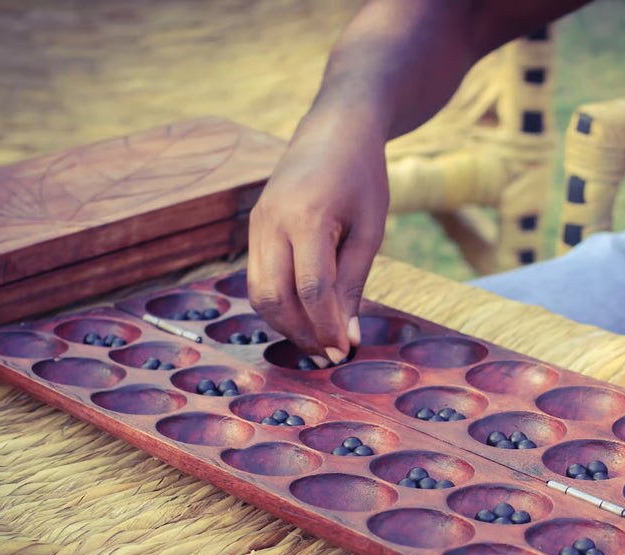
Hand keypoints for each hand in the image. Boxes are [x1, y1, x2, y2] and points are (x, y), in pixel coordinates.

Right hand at [247, 115, 388, 363]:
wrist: (334, 129)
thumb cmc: (361, 176)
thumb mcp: (370, 229)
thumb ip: (354, 284)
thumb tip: (348, 338)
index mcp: (307, 216)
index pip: (310, 288)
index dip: (326, 326)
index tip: (345, 352)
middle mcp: (272, 221)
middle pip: (274, 296)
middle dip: (302, 334)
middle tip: (330, 356)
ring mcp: (257, 224)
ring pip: (258, 293)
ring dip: (286, 325)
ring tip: (317, 342)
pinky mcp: (254, 229)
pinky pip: (258, 278)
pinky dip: (278, 305)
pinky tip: (304, 317)